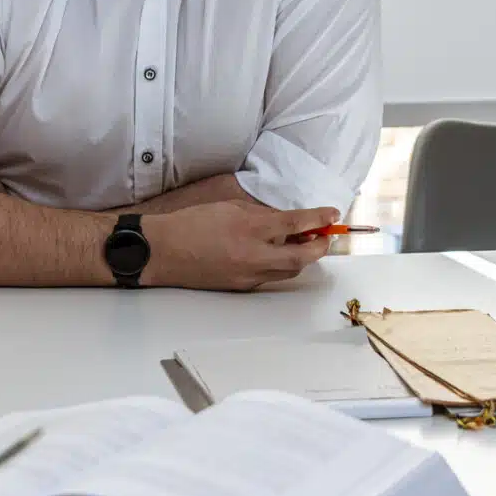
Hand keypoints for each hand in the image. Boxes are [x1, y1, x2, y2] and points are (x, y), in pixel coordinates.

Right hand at [142, 203, 340, 291]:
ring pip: (289, 270)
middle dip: (320, 246)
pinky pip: (271, 276)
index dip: (318, 219)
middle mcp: (253, 256)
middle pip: (301, 257)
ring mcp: (248, 275)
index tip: (333, 214)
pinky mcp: (242, 287)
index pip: (295, 225)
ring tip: (301, 242)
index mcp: (249, 229)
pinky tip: (275, 252)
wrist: (163, 251)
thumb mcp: (229, 208)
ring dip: (302, 256)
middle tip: (326, 234)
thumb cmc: (191, 224)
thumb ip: (260, 215)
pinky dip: (280, 264)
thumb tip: (284, 222)